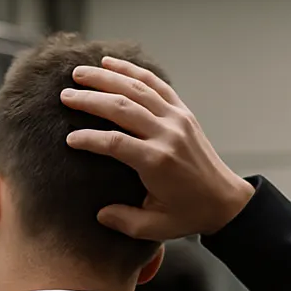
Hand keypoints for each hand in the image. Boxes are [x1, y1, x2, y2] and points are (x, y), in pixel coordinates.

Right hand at [60, 57, 253, 239]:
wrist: (225, 200)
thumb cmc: (188, 214)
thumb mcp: (155, 228)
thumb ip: (124, 221)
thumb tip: (100, 214)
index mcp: (158, 162)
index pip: (115, 143)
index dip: (89, 139)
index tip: (69, 139)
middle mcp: (167, 134)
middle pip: (122, 108)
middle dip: (90, 99)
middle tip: (65, 96)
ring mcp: (177, 119)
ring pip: (137, 89)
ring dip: (106, 78)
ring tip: (79, 73)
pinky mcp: (183, 112)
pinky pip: (156, 84)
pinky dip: (133, 71)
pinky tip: (110, 63)